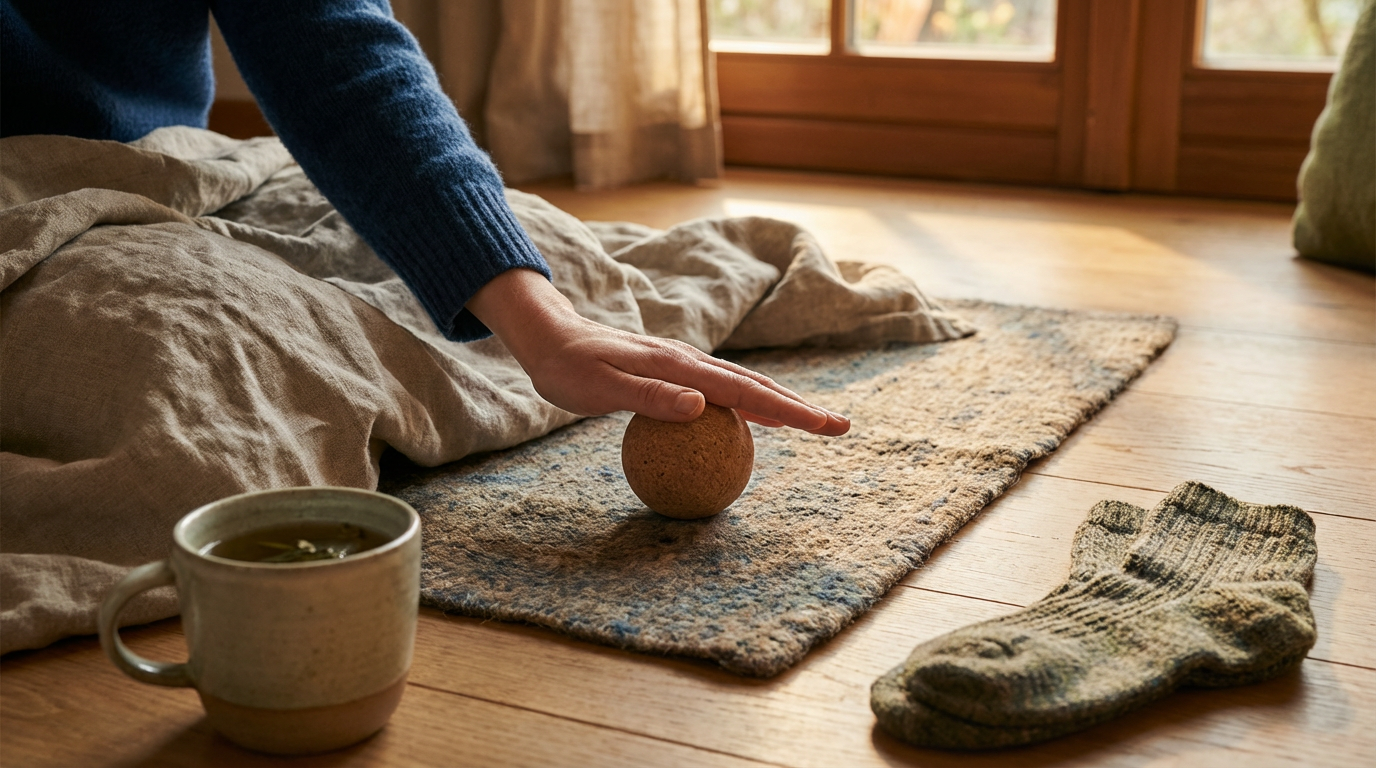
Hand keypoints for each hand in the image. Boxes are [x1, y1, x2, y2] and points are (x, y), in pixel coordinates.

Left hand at [466, 269, 848, 435]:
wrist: (550, 338)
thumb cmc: (569, 369)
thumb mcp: (602, 388)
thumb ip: (651, 398)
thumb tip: (702, 408)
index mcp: (681, 366)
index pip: (745, 392)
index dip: (788, 410)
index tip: (824, 425)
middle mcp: (691, 362)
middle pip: (757, 386)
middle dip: (800, 407)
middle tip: (841, 427)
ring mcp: (686, 366)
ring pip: (744, 387)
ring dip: (780, 405)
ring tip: (813, 424)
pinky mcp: (677, 373)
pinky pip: (721, 392)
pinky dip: (748, 407)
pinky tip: (755, 426)